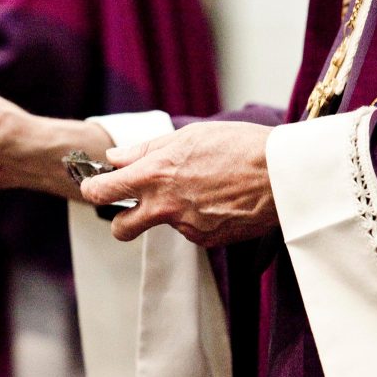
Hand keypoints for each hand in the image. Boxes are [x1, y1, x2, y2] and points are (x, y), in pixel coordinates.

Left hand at [80, 121, 277, 245]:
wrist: (284, 175)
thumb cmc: (239, 146)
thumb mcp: (188, 136)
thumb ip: (145, 150)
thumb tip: (114, 158)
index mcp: (155, 175)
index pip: (102, 191)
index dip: (92, 189)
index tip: (94, 186)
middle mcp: (165, 206)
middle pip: (121, 229)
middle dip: (121, 221)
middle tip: (133, 208)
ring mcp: (186, 227)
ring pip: (166, 225)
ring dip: (176, 211)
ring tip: (207, 188)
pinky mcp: (208, 240)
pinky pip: (193, 231)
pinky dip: (200, 218)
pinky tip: (221, 200)